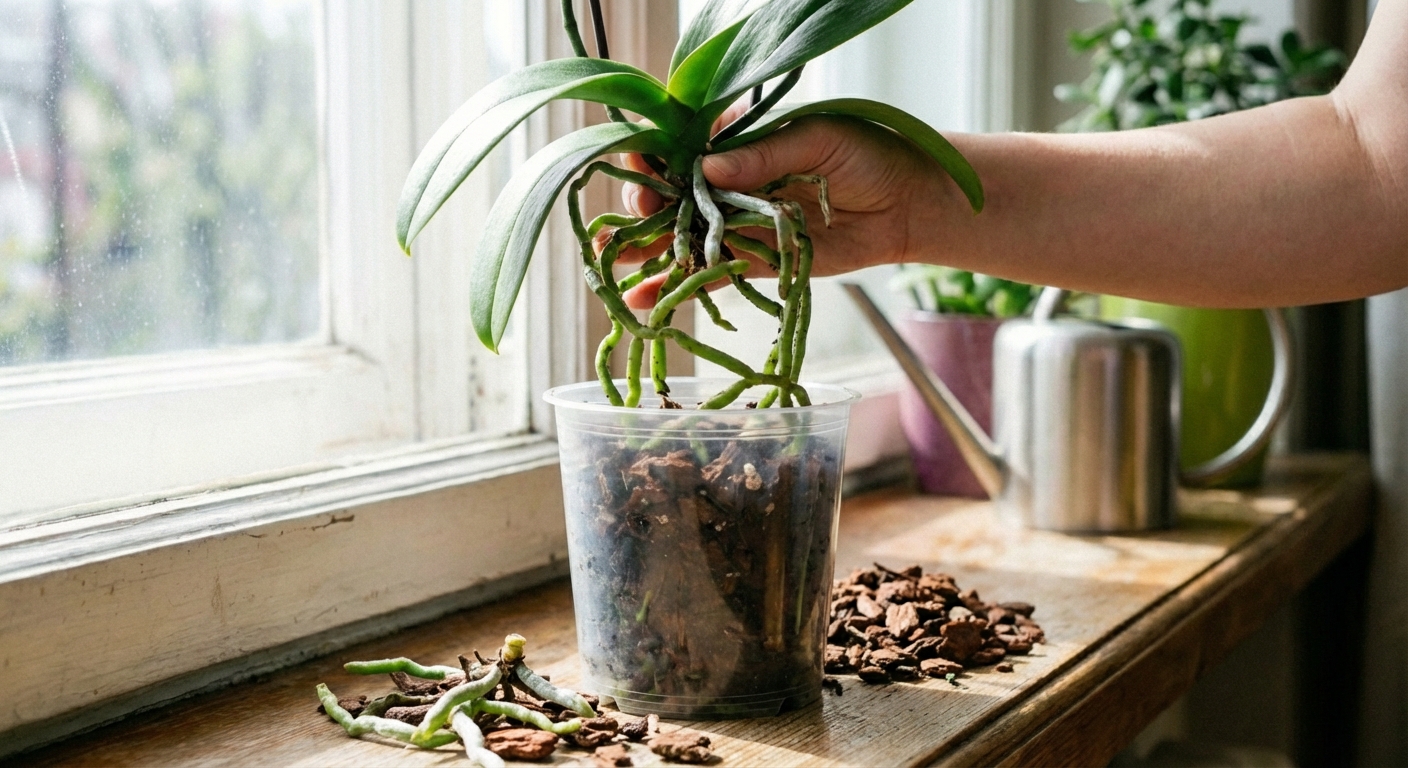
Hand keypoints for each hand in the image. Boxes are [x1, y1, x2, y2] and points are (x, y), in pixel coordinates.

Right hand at [608, 114, 955, 307]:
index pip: (684, 142)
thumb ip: (763, 155)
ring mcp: (740, 222)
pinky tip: (642, 298)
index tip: (636, 164)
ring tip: (609, 260)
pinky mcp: (756, 261)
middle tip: (630, 214)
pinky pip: (709, 273)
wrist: (910, 204)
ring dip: (643, 248)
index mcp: (742, 138)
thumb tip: (707, 170)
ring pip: (681, 235)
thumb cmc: (870, 154)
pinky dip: (676, 286)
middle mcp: (732, 181)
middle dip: (643, 204)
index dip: (654, 153)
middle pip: (672, 192)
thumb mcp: (817, 139)